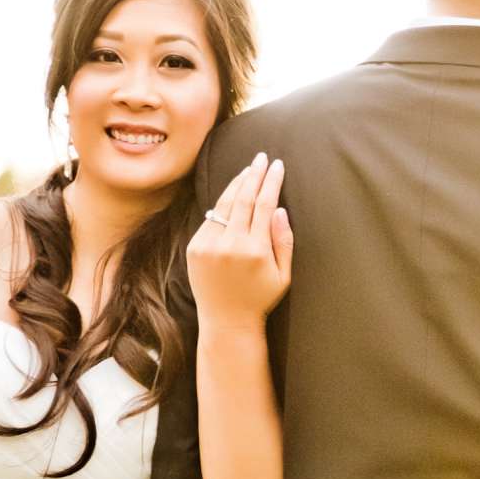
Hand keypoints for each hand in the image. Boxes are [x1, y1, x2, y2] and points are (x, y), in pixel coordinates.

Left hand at [186, 153, 292, 330]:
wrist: (226, 321)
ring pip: (225, 204)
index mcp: (256, 250)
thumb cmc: (260, 299)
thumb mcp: (283, 275)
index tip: (277, 165)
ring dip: (237, 183)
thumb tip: (280, 209)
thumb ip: (284, 241)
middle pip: (244, 198)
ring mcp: (210, 245)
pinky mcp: (195, 247)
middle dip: (254, 174)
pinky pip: (212, 219)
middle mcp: (231, 244)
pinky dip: (223, 204)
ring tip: (248, 169)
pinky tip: (232, 194)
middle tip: (261, 157)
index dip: (272, 182)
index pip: (265, 205)